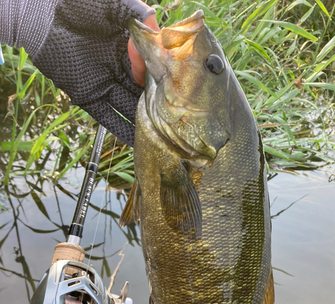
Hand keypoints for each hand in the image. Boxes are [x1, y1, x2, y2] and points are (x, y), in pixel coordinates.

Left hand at [32, 0, 155, 146]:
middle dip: (158, 101)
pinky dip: (123, 130)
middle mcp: (118, 67)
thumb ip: (136, 12)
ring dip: (146, 120)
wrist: (39, 15)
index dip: (159, 72)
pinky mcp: (87, 97)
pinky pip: (108, 118)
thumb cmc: (74, 3)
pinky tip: (138, 142)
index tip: (169, 77)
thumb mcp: (112, 3)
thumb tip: (157, 28)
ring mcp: (103, 84)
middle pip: (143, 90)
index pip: (150, 65)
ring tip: (166, 135)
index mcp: (126, 47)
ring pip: (130, 107)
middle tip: (177, 114)